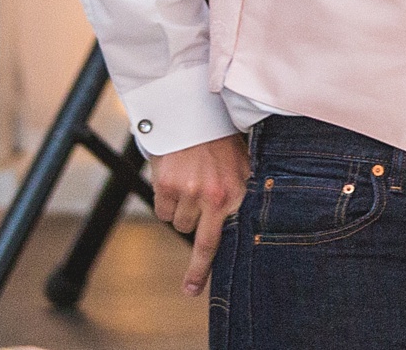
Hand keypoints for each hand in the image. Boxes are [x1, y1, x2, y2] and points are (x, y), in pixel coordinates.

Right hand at [149, 133, 249, 296]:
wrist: (196, 116)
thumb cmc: (223, 144)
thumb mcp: (242, 168)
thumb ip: (239, 197)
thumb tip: (235, 230)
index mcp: (237, 193)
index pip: (220, 240)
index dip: (202, 268)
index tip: (191, 291)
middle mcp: (214, 196)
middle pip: (195, 236)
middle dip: (194, 247)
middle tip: (191, 265)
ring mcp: (189, 192)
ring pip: (178, 222)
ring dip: (182, 210)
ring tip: (192, 184)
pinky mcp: (166, 186)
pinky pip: (162, 210)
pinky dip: (166, 201)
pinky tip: (177, 181)